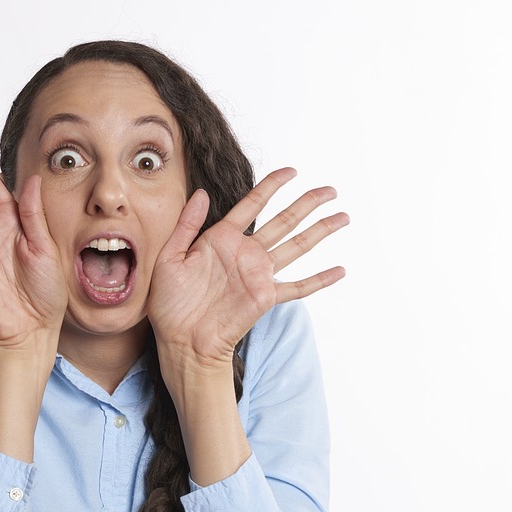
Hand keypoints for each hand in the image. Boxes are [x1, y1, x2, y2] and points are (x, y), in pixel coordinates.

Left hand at [148, 169, 347, 365]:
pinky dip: (320, 280)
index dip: (272, 186)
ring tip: (343, 217)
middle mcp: (245, 253)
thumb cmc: (168, 303)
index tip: (291, 171)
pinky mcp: (265, 297)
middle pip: (284, 221)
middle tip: (330, 190)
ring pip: (297, 246)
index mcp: (221, 239)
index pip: (253, 204)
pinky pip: (297, 288)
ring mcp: (258, 275)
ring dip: (321, 231)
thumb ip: (186, 225)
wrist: (180, 340)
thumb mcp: (169, 257)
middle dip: (308, 203)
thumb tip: (201, 193)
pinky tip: (340, 270)